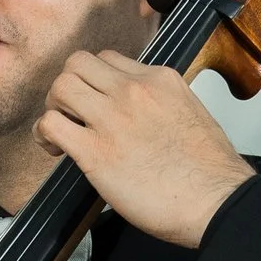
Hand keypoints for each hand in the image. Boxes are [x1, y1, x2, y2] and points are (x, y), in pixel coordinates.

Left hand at [35, 51, 255, 250]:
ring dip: (54, 107)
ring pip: (61, 86)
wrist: (216, 201)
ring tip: (61, 131)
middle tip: (70, 113)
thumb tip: (141, 115)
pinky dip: (44, 135)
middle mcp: (134, 91)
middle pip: (78, 63)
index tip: (95, 103)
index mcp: (160, 80)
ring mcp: (113, 118)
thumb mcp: (190, 114)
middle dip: (67, 87)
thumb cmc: (209, 172)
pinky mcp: (96, 151)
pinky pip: (51, 124)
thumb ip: (160, 105)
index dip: (95, 81)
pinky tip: (54, 150)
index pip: (110, 59)